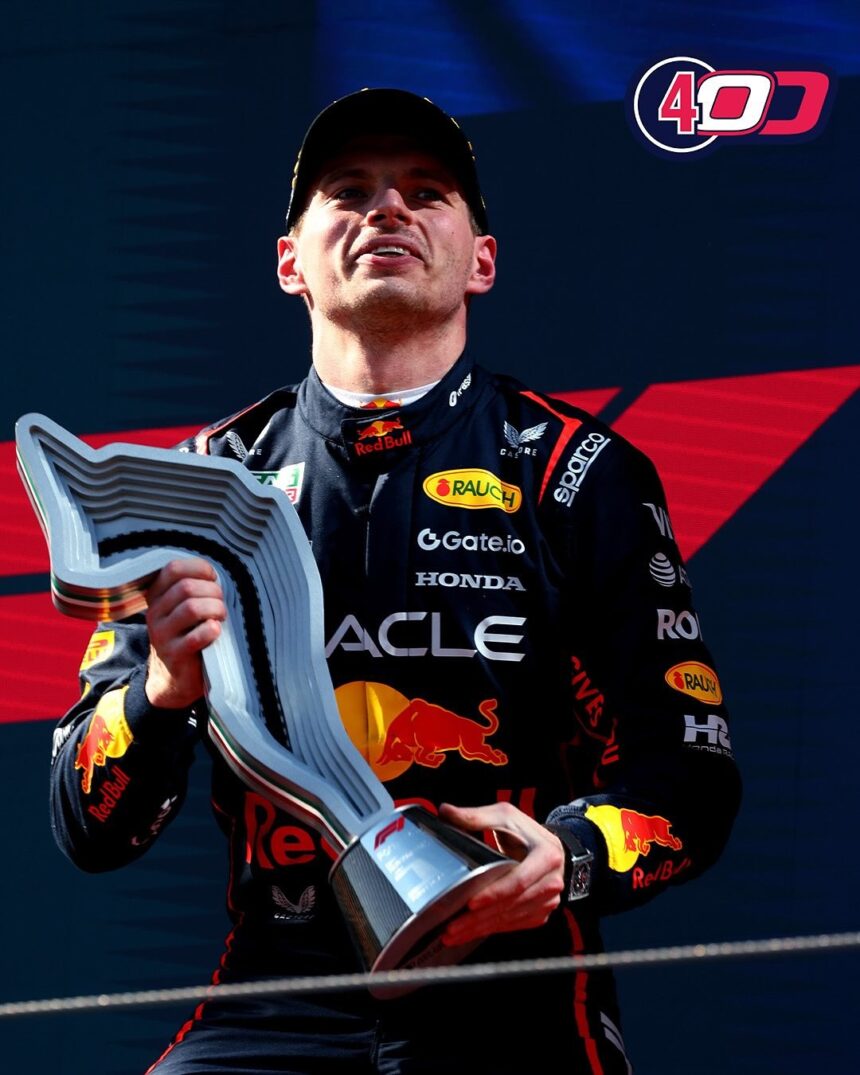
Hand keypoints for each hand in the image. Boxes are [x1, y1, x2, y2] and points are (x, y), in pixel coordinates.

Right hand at [144, 557, 225, 708]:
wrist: (172, 680)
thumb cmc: (186, 637)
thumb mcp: (182, 611)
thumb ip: (193, 591)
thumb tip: (216, 574)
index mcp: (157, 597)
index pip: (173, 569)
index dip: (198, 568)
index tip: (213, 578)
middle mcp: (155, 613)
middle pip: (186, 587)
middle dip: (212, 591)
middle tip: (221, 603)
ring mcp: (162, 635)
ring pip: (191, 608)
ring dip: (215, 609)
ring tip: (220, 617)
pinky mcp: (174, 655)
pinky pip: (196, 636)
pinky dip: (211, 630)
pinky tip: (216, 631)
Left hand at [438, 801, 565, 946]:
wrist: (552, 850)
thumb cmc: (527, 833)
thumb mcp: (505, 817)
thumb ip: (476, 816)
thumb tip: (445, 811)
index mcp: (546, 856)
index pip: (519, 880)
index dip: (495, 893)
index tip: (471, 903)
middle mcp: (551, 882)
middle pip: (511, 905)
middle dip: (480, 919)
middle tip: (452, 926)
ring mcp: (548, 901)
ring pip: (510, 919)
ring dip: (481, 929)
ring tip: (453, 934)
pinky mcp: (540, 914)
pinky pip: (514, 925)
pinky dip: (491, 930)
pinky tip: (470, 933)